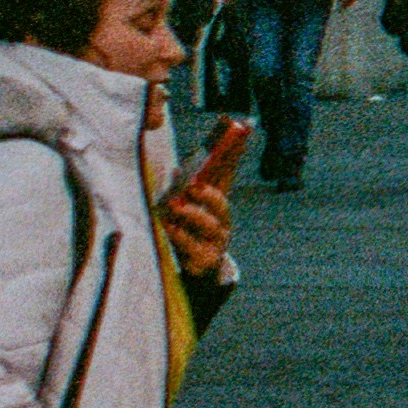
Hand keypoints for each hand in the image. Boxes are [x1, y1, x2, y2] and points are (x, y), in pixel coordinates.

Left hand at [158, 150, 238, 282]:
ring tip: (176, 207)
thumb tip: (175, 171)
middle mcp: (222, 221)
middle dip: (208, 194)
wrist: (197, 271)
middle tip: (192, 185)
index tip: (237, 136)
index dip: (233, 156)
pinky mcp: (206, 260)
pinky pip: (193, 247)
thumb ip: (181, 192)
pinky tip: (170, 228)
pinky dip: (181, 237)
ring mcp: (216, 241)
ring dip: (193, 214)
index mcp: (218, 205)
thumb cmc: (189, 234)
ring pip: (210, 225)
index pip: (228, 176)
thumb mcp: (186, 212)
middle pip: (221, 205)